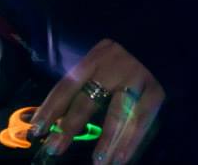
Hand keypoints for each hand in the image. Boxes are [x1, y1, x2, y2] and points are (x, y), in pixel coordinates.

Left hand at [29, 38, 164, 163]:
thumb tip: (52, 122)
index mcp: (93, 59)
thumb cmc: (121, 63)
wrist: (160, 44)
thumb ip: (79, 90)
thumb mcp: (98, 66)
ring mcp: (135, 77)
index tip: (37, 130)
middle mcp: (113, 66)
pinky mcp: (155, 91)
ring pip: (118, 111)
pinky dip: (131, 141)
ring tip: (98, 163)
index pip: (67, 85)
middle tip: (55, 149)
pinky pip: (141, 120)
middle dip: (70, 126)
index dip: (51, 108)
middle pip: (88, 98)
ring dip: (106, 140)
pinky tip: (120, 159)